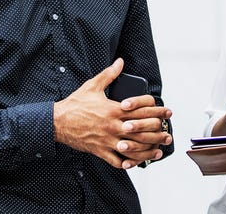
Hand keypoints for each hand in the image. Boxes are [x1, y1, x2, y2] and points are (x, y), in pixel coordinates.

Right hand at [53, 59, 171, 168]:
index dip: (156, 109)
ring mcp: (108, 140)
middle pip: (142, 129)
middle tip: (167, 130)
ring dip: (149, 150)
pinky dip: (128, 163)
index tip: (165, 111)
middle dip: (158, 130)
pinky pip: (118, 161)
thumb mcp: (92, 85)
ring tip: (159, 149)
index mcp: (114, 109)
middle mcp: (113, 125)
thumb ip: (109, 74)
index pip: (142, 109)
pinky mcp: (101, 151)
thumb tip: (120, 62)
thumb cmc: (75, 104)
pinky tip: (136, 162)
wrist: (58, 122)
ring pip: (134, 148)